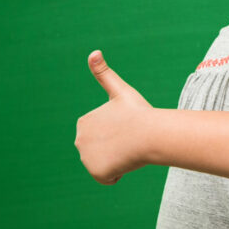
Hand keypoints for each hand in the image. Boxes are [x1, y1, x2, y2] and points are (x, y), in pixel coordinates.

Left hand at [75, 50, 151, 183]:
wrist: (150, 134)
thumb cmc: (138, 112)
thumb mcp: (120, 90)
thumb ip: (103, 73)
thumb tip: (93, 51)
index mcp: (83, 122)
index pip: (101, 133)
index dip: (117, 131)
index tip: (126, 125)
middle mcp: (79, 141)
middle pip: (101, 149)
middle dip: (115, 147)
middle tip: (129, 139)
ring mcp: (86, 158)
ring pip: (105, 163)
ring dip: (117, 160)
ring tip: (128, 150)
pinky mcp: (96, 172)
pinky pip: (108, 177)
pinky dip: (118, 173)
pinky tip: (126, 162)